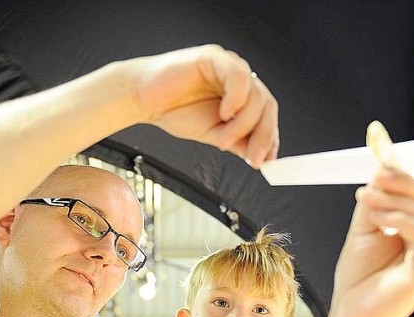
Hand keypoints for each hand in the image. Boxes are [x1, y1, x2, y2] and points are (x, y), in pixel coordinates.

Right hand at [129, 44, 278, 167]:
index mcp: (241, 96)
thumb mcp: (213, 134)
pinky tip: (224, 114)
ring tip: (224, 140)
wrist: (143, 100)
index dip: (270, 138)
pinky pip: (238, 77)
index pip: (267, 115)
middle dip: (263, 135)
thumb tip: (260, 157)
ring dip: (244, 124)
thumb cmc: (174, 111)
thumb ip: (237, 142)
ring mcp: (228, 67)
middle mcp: (238, 80)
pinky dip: (236, 100)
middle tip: (253, 159)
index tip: (266, 162)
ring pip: (256, 95)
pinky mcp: (214, 58)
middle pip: (267, 105)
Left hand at [331, 168, 413, 316]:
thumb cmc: (359, 281)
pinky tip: (379, 217)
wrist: (353, 314)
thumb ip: (376, 201)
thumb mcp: (365, 229)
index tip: (381, 156)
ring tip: (367, 199)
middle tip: (374, 177)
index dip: (403, 175)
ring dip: (394, 199)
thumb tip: (382, 167)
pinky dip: (399, 218)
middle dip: (400, 182)